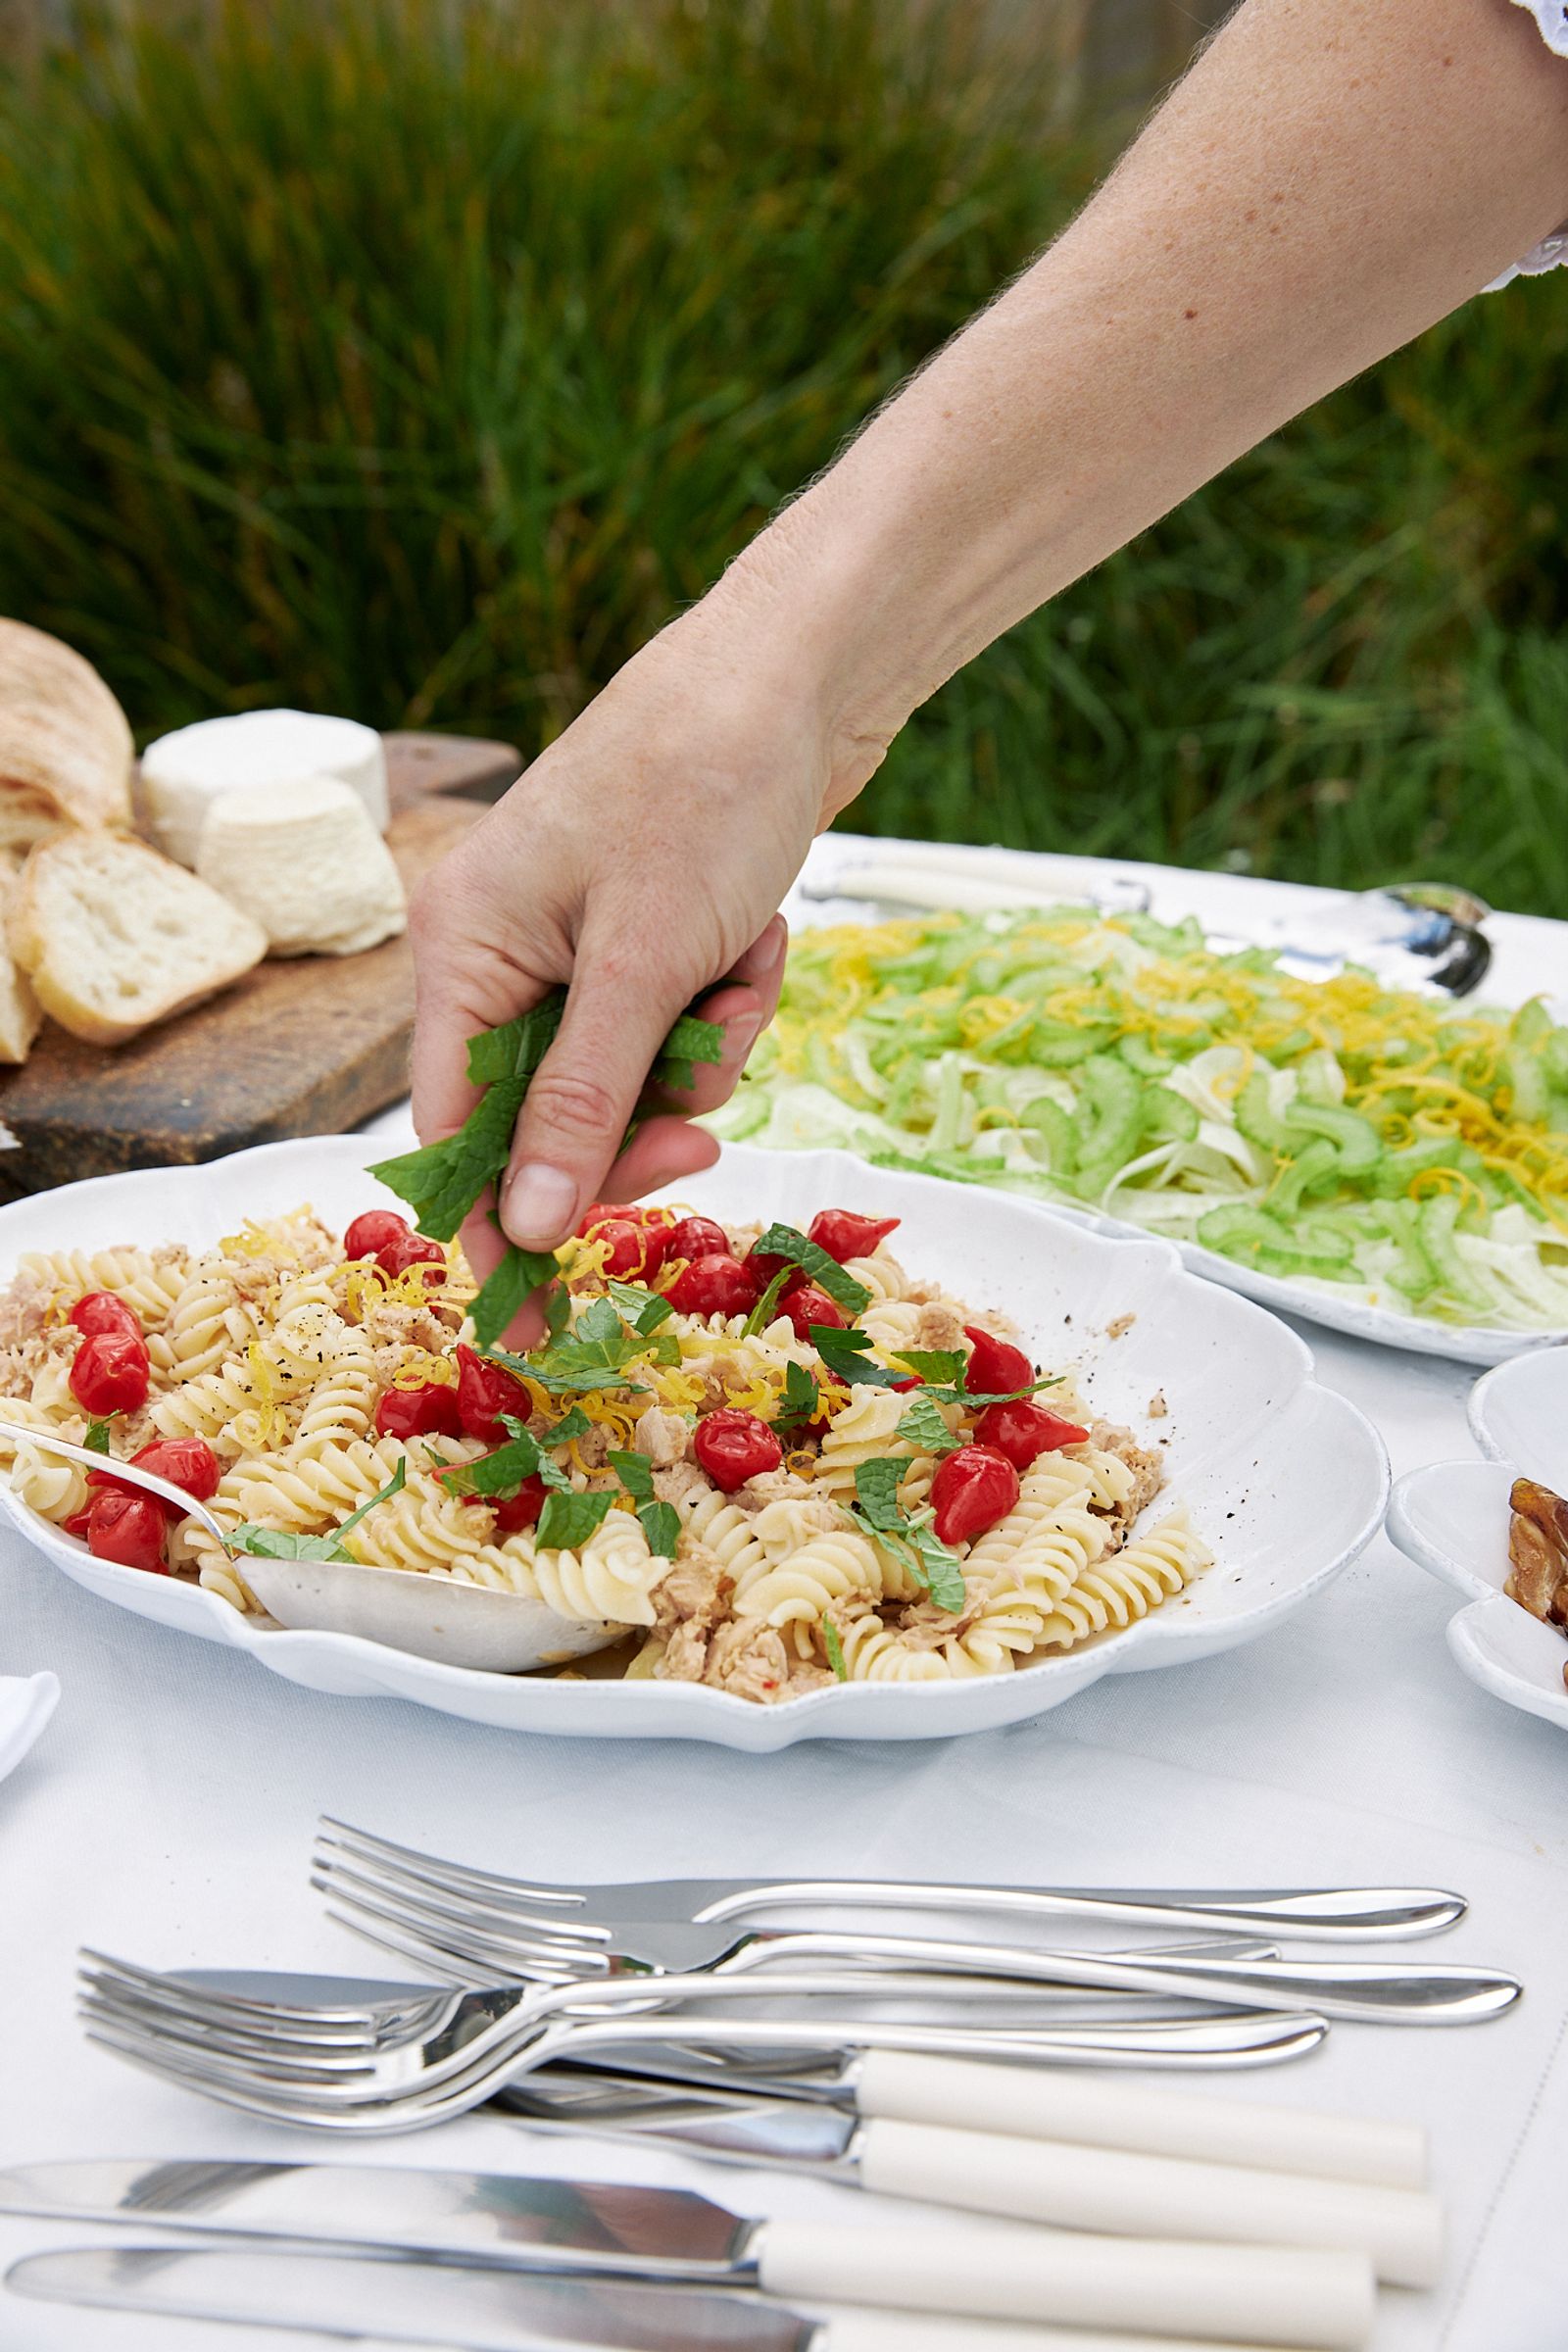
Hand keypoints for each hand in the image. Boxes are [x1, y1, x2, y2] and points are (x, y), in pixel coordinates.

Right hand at [408, 581, 868, 1308]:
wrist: (801, 673)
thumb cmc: (705, 790)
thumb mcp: (643, 963)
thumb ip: (582, 1103)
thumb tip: (526, 1229)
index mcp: (464, 950)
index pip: (457, 1132)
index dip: (499, 1229)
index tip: (532, 1332)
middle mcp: (504, 953)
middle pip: (557, 1117)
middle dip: (649, 1114)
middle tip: (708, 1128)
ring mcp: (578, 945)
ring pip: (637, 1078)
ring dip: (709, 1045)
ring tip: (744, 961)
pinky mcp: (648, 937)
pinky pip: (681, 1027)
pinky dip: (731, 999)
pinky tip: (758, 933)